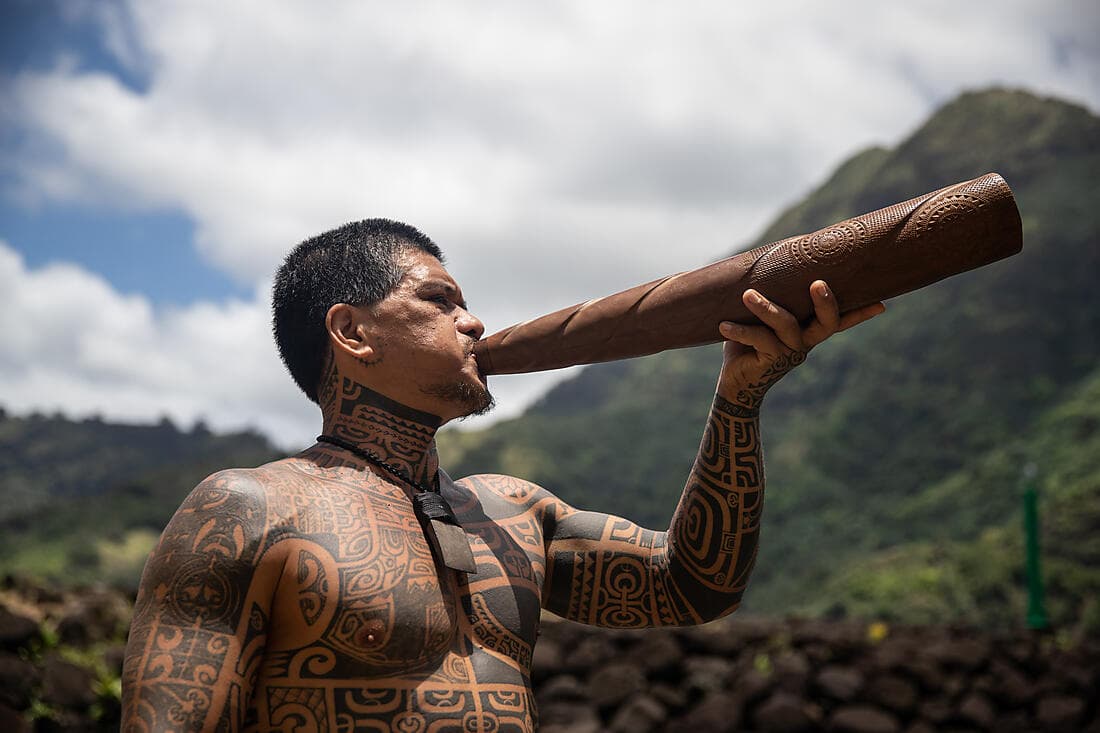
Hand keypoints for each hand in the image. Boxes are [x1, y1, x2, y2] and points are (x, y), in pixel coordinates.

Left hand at [716, 280, 884, 410]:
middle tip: (817, 283)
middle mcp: (805, 341)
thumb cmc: (748, 342)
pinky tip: (723, 326)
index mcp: (808, 329)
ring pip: (786, 326)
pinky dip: (740, 331)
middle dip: (825, 303)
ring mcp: (790, 352)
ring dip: (766, 308)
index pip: (839, 320)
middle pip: (826, 323)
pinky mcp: (770, 361)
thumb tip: (762, 260)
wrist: (736, 384)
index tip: (882, 304)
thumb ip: (768, 295)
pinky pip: (759, 340)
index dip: (861, 313)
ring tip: (747, 295)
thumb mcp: (759, 317)